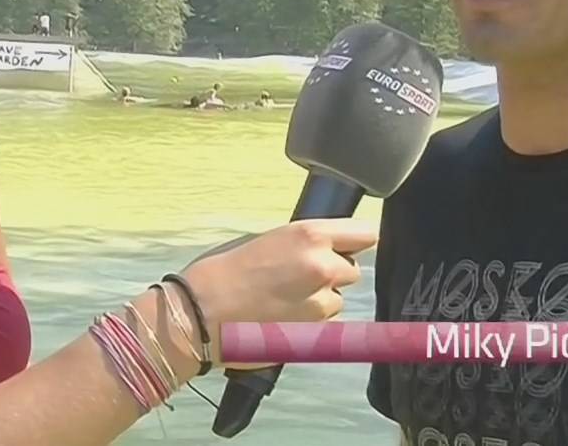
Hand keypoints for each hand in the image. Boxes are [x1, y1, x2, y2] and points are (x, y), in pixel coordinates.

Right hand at [178, 218, 377, 355]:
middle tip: (301, 276)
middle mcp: (323, 267)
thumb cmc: (224, 272)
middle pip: (352, 269)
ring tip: (285, 300)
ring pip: (338, 299)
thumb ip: (304, 243)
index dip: (354, 241)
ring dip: (321, 299)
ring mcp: (321, 304)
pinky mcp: (315, 334)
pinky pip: (326, 324)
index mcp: (310, 236)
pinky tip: (282, 318)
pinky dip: (311, 323)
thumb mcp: (269, 239)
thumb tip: (325, 248)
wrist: (202, 312)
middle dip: (333, 272)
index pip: (365, 234)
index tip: (347, 246)